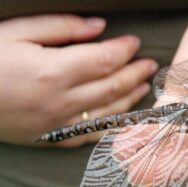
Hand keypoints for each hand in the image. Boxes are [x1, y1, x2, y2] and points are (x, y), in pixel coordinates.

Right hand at [0, 14, 157, 146]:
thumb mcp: (16, 33)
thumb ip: (61, 28)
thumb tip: (99, 27)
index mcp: (52, 72)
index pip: (104, 60)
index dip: (124, 50)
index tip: (135, 42)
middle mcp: (60, 101)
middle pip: (112, 87)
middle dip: (135, 73)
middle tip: (150, 64)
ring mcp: (57, 124)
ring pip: (107, 112)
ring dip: (130, 98)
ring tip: (144, 86)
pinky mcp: (51, 138)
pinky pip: (90, 135)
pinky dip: (111, 125)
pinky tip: (123, 116)